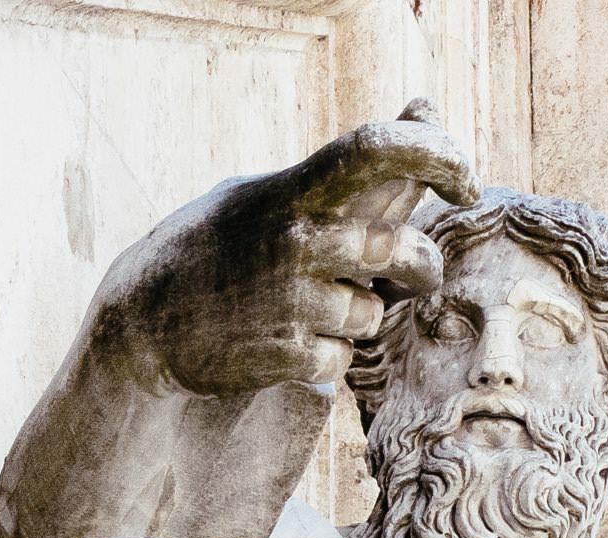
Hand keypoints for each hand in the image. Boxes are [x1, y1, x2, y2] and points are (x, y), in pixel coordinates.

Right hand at [88, 101, 479, 397]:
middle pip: (401, 252)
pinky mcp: (285, 355)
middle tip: (413, 275)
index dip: (437, 154)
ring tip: (314, 309)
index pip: (378, 149)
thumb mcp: (265, 191)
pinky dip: (324, 356)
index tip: (465, 180)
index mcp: (294, 192)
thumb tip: (425, 108)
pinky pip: (339, 359)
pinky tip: (286, 341)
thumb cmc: (213, 248)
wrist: (142, 322)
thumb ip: (343, 166)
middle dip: (421, 269)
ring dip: (358, 318)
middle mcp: (299, 242)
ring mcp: (293, 302)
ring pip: (372, 315)